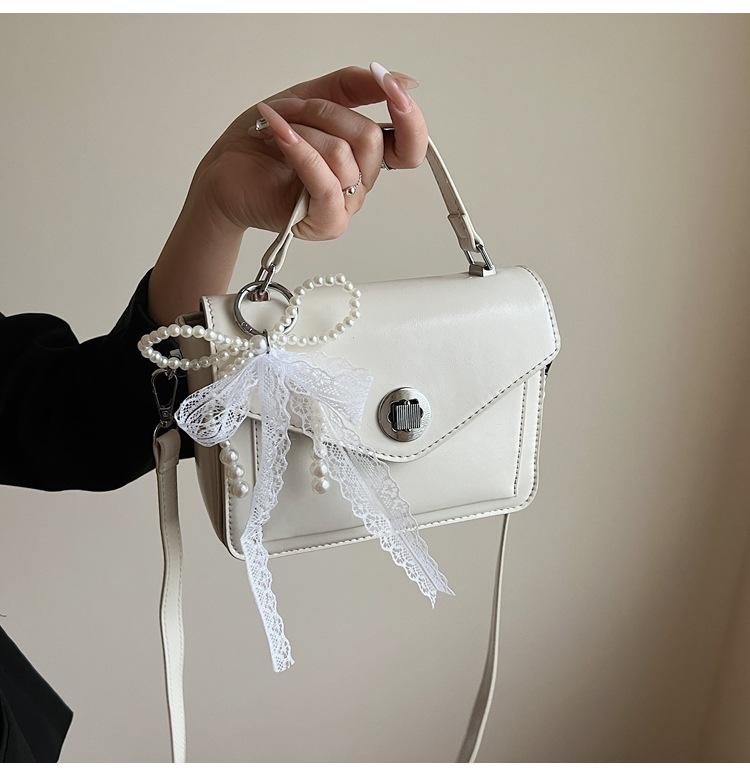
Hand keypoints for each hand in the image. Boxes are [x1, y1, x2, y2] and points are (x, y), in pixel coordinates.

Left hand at [149, 63, 425, 323]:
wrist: (225, 171)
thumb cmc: (264, 141)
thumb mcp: (311, 96)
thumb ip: (355, 87)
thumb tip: (402, 80)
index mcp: (364, 156)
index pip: (410, 147)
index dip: (410, 118)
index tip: (391, 88)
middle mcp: (360, 183)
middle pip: (371, 140)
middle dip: (325, 112)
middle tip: (291, 110)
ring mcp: (344, 206)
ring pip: (345, 157)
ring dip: (304, 130)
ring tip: (275, 127)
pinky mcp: (323, 223)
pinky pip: (327, 186)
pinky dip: (300, 152)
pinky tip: (279, 134)